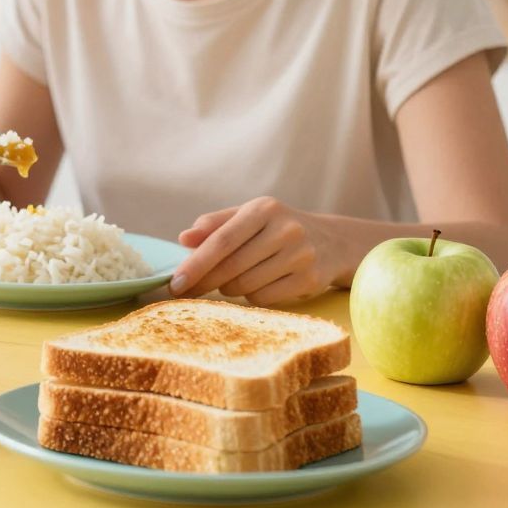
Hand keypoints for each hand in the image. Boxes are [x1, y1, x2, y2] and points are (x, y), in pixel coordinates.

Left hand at [170, 197, 341, 305]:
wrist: (332, 242)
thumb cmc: (276, 229)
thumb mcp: (248, 216)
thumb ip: (214, 225)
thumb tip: (183, 238)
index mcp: (264, 209)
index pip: (221, 241)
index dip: (195, 264)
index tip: (174, 283)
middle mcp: (285, 230)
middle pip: (231, 267)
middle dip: (203, 282)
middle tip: (186, 291)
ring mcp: (301, 255)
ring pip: (245, 286)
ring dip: (228, 289)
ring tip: (232, 280)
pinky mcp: (311, 280)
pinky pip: (264, 298)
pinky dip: (251, 297)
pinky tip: (256, 285)